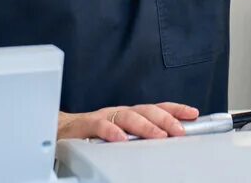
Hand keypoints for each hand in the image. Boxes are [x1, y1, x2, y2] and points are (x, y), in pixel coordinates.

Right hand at [57, 102, 198, 141]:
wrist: (57, 131)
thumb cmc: (91, 134)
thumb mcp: (120, 135)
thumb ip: (138, 137)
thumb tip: (166, 140)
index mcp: (129, 114)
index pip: (156, 108)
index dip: (175, 109)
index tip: (193, 113)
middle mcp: (119, 112)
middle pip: (146, 110)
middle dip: (165, 118)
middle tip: (180, 130)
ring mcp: (103, 117)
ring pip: (126, 116)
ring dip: (145, 125)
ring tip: (159, 135)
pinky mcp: (84, 126)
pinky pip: (99, 126)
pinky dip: (111, 132)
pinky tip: (121, 139)